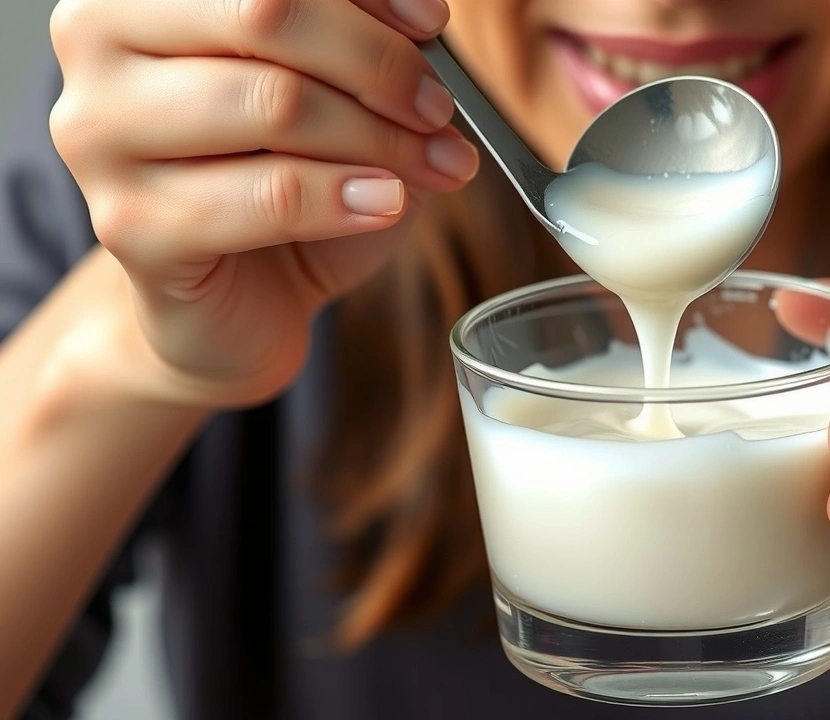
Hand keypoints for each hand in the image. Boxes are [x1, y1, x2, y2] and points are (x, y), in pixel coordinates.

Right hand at [48, 0, 478, 406]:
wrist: (243, 296)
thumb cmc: (285, 178)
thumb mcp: (331, 92)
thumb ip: (360, 43)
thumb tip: (421, 23)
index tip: (432, 21)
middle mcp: (96, 40)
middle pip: (265, 12)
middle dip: (378, 63)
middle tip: (439, 110)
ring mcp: (100, 134)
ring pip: (276, 103)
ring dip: (381, 138)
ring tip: (436, 166)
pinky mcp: (131, 225)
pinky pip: (271, 196)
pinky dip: (348, 197)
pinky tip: (386, 201)